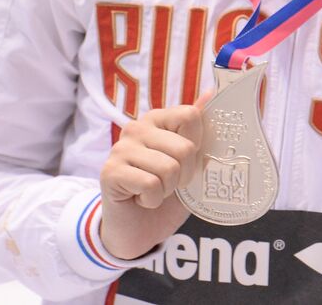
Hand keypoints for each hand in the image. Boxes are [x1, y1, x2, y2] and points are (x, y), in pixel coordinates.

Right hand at [98, 94, 209, 259]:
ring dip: (168, 189)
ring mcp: (120, 148)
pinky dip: (153, 199)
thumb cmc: (167, 190)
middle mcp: (136, 127)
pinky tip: (141, 199)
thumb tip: (211, 92)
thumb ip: (198, 129)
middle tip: (169, 183)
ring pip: (169, 168)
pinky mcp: (110, 172)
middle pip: (184, 147)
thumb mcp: (190, 160)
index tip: (186, 161)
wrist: (139, 228)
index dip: (196, 146)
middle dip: (184, 174)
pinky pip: (150, 184)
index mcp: (159, 118)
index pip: (191, 116)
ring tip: (154, 190)